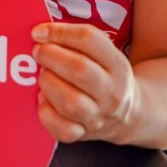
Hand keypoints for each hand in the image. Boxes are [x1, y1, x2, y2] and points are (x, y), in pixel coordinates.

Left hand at [30, 22, 139, 143]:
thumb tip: (40, 34)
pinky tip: (43, 99)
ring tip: (42, 76)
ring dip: (48, 83)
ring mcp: (99, 116)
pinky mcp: (85, 134)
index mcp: (117, 65)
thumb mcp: (104, 54)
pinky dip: (47, 113)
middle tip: (37, 52)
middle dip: (51, 57)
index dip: (60, 32)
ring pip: (71, 101)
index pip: (90, 39)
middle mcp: (112, 91)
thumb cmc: (105, 76)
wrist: (129, 115)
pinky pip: (63, 129)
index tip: (38, 32)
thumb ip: (77, 41)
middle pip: (80, 70)